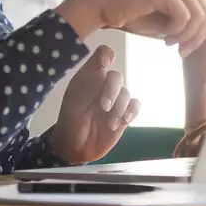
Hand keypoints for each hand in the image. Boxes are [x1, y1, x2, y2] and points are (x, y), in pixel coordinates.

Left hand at [48, 46, 140, 163]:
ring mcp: (115, 100)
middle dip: (112, 91)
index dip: (106, 56)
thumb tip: (105, 64)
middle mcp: (103, 86)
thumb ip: (89, 83)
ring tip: (109, 123)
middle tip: (104, 107)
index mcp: (88, 78)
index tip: (106, 65)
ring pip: (126, 92)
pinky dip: (131, 111)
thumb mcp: (75, 103)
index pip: (102, 56)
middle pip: (116, 76)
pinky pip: (135, 105)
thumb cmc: (70, 123)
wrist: (76, 150)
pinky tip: (123, 122)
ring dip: (119, 107)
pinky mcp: (124, 114)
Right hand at [123, 0, 205, 47]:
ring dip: (186, 37)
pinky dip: (175, 33)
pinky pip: (184, 18)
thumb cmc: (132, 15)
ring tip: (171, 44)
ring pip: (199, 18)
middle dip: (197, 38)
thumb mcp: (165, 26)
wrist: (101, 4)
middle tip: (181, 51)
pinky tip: (164, 37)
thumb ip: (191, 27)